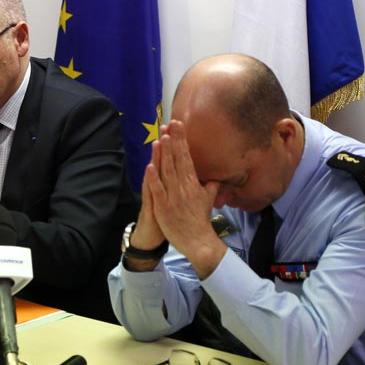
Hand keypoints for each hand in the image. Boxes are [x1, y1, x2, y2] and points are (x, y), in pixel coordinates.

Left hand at [147, 121, 225, 277]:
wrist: (197, 240)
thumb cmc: (200, 219)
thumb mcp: (208, 199)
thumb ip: (210, 184)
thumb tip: (215, 175)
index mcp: (193, 183)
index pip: (186, 156)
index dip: (181, 140)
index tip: (178, 125)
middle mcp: (183, 187)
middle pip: (177, 159)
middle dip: (173, 140)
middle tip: (169, 123)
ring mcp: (172, 196)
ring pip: (167, 171)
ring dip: (164, 154)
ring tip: (162, 137)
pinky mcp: (163, 206)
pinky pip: (157, 189)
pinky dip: (153, 178)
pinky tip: (150, 165)